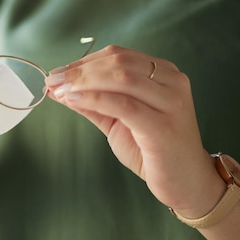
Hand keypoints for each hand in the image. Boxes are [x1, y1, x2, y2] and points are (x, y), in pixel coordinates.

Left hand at [45, 45, 224, 216]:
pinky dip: (94, 98)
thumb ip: (92, 102)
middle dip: (79, 70)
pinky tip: (74, 100)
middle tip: (52, 80)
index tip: (57, 73)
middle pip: (118, 62)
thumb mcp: (117, 120)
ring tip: (59, 90)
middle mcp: (171, 81)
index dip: (83, 61)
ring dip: (83, 82)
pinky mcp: (163, 126)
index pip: (118, 55)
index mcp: (163, 73)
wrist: (187, 183)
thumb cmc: (153, 149)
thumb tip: (58, 88)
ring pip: (121, 78)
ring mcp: (171, 102)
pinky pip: (123, 104)